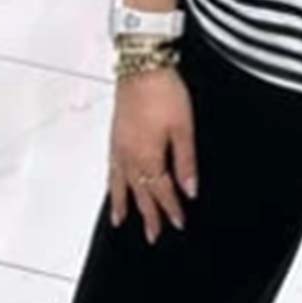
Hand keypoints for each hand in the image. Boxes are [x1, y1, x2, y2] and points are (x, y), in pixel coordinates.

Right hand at [108, 66, 197, 244]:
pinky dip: (112, 184)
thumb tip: (190, 189)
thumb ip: (186, 161)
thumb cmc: (165, 93)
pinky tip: (114, 186)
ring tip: (123, 221)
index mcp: (148, 156)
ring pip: (121, 183)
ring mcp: (119, 146)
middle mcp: (129, 156)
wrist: (142, 67)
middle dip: (148, 214)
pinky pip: (111, 168)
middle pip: (140, 192)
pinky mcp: (115, 135)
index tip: (178, 223)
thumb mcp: (184, 128)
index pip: (161, 190)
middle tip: (153, 235)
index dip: (171, 208)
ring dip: (125, 203)